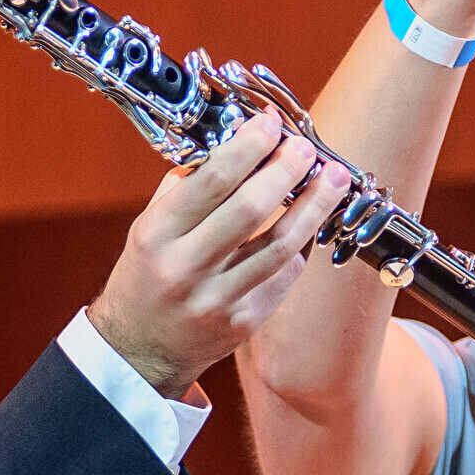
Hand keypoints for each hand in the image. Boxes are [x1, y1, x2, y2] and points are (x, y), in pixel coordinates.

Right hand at [87, 112, 348, 397]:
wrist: (140, 351)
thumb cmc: (146, 277)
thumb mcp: (148, 227)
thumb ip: (186, 187)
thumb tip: (235, 142)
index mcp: (156, 236)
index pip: (210, 182)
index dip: (247, 148)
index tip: (269, 123)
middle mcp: (185, 269)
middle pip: (250, 210)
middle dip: (285, 171)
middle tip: (306, 148)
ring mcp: (217, 300)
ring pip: (280, 246)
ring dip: (314, 207)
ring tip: (334, 178)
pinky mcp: (244, 322)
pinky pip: (285, 275)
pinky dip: (303, 243)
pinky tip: (315, 220)